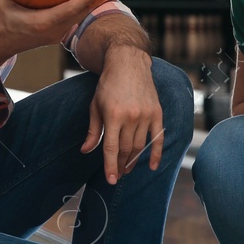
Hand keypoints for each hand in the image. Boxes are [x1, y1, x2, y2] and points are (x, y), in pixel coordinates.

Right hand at [0, 0, 102, 57]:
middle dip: (93, 0)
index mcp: (43, 22)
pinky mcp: (55, 37)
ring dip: (88, 5)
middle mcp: (53, 31)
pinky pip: (72, 22)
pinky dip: (79, 10)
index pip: (70, 9)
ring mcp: (56, 36)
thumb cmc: (0, 20)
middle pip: (80, 15)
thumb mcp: (2, 0)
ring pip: (78, 19)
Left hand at [82, 49, 162, 183]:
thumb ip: (93, 130)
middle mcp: (131, 117)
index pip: (111, 148)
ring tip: (128, 168)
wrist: (128, 64)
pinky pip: (158, 138)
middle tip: (118, 173)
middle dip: (121, 164)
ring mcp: (146, 115)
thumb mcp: (95, 106)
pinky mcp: (157, 113)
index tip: (111, 179)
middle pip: (126, 149)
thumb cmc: (108, 85)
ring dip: (134, 161)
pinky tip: (151, 166)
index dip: (110, 166)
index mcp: (113, 115)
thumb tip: (85, 150)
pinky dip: (156, 154)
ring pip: (140, 146)